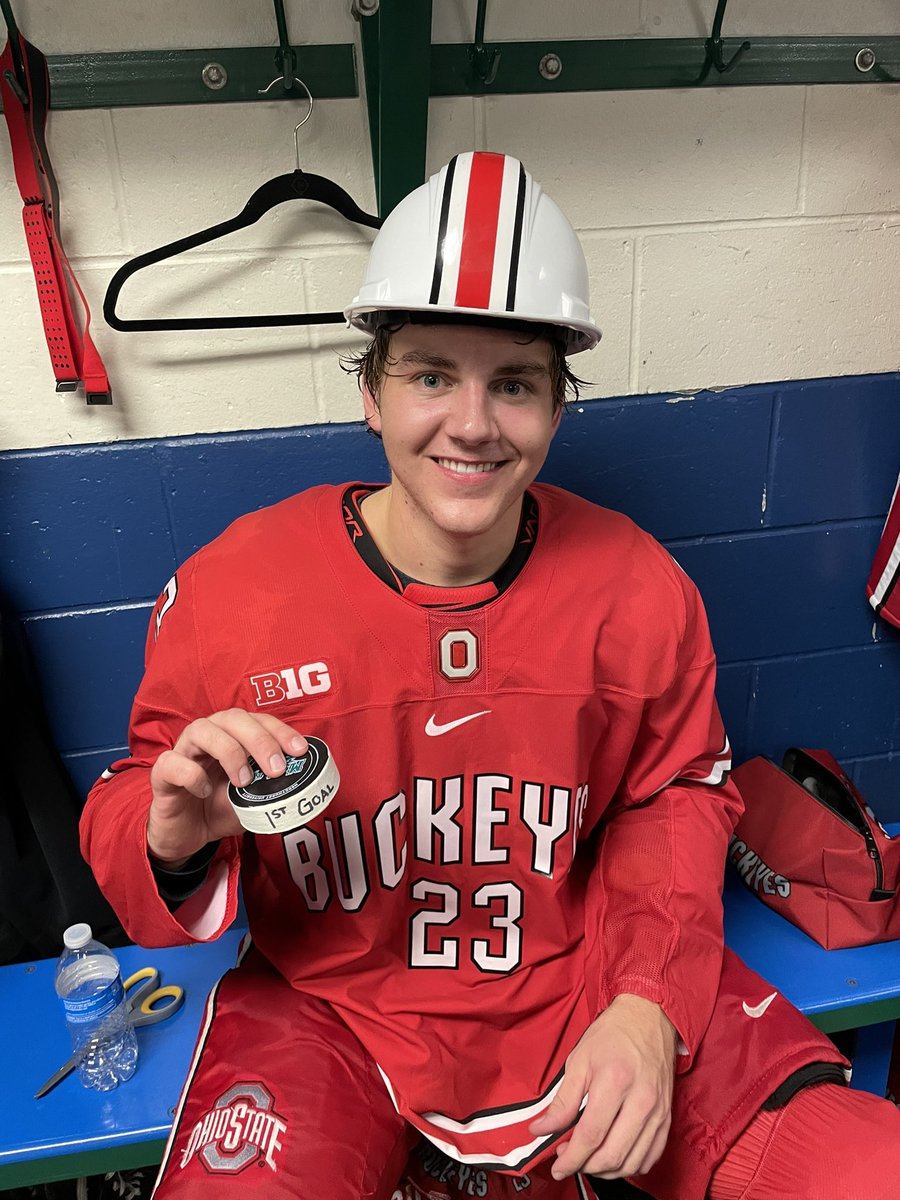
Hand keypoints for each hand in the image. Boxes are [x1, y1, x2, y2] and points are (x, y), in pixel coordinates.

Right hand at [147, 710, 307, 865]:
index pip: (258, 720)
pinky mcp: (162, 773)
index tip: (300, 750)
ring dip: (229, 751)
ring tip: (244, 781)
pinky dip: (192, 775)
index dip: (280, 730)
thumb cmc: (218, 807)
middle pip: (232, 717)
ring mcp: (183, 751)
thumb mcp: (253, 798)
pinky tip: (203, 791)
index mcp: (232, 735)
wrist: (186, 835)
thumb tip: (303, 787)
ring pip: (201, 729)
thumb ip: (272, 787)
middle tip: (276, 768)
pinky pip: (172, 762)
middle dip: (259, 739)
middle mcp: (208, 735)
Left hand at [529, 994, 676, 1181]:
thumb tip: (541, 1129)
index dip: (571, 1158)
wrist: (648, 1018)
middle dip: (585, 1167)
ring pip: (632, 1163)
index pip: (591, 1135)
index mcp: (615, 1082)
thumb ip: (562, 1101)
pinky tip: (613, 1156)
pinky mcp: (668, 1117)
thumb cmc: (613, 1035)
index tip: (558, 1167)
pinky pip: (651, 1157)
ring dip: (606, 1171)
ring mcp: (658, 1112)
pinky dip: (630, 1166)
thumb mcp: (579, 1060)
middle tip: (568, 1159)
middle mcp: (641, 1100)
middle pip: (612, 1155)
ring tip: (588, 1159)